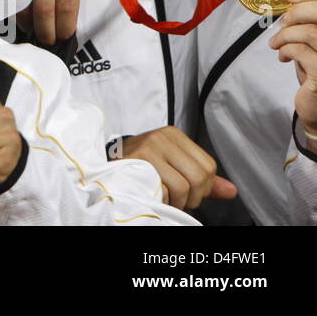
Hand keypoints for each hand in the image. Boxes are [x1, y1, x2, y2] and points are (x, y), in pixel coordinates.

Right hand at [16, 0, 85, 44]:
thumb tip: (66, 21)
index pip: (67, 5)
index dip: (64, 27)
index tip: (63, 37)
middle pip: (44, 8)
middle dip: (45, 30)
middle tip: (47, 40)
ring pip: (24, 2)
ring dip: (28, 23)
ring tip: (32, 30)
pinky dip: (16, 8)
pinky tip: (20, 16)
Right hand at [121, 125, 235, 209]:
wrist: (106, 167)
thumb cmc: (142, 168)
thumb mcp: (175, 167)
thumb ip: (204, 179)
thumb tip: (231, 191)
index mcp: (174, 135)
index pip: (208, 167)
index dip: (203, 187)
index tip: (187, 191)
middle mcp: (161, 137)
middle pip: (199, 177)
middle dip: (192, 197)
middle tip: (178, 199)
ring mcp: (148, 148)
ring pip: (183, 186)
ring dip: (177, 202)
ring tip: (166, 198)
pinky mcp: (136, 162)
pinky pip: (164, 189)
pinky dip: (163, 200)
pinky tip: (156, 196)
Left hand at [268, 0, 316, 139]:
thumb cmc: (315, 72)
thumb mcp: (312, 44)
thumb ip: (308, 24)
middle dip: (297, 13)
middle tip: (283, 23)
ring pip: (311, 33)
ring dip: (286, 34)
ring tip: (276, 43)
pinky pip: (302, 52)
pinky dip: (286, 50)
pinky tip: (281, 56)